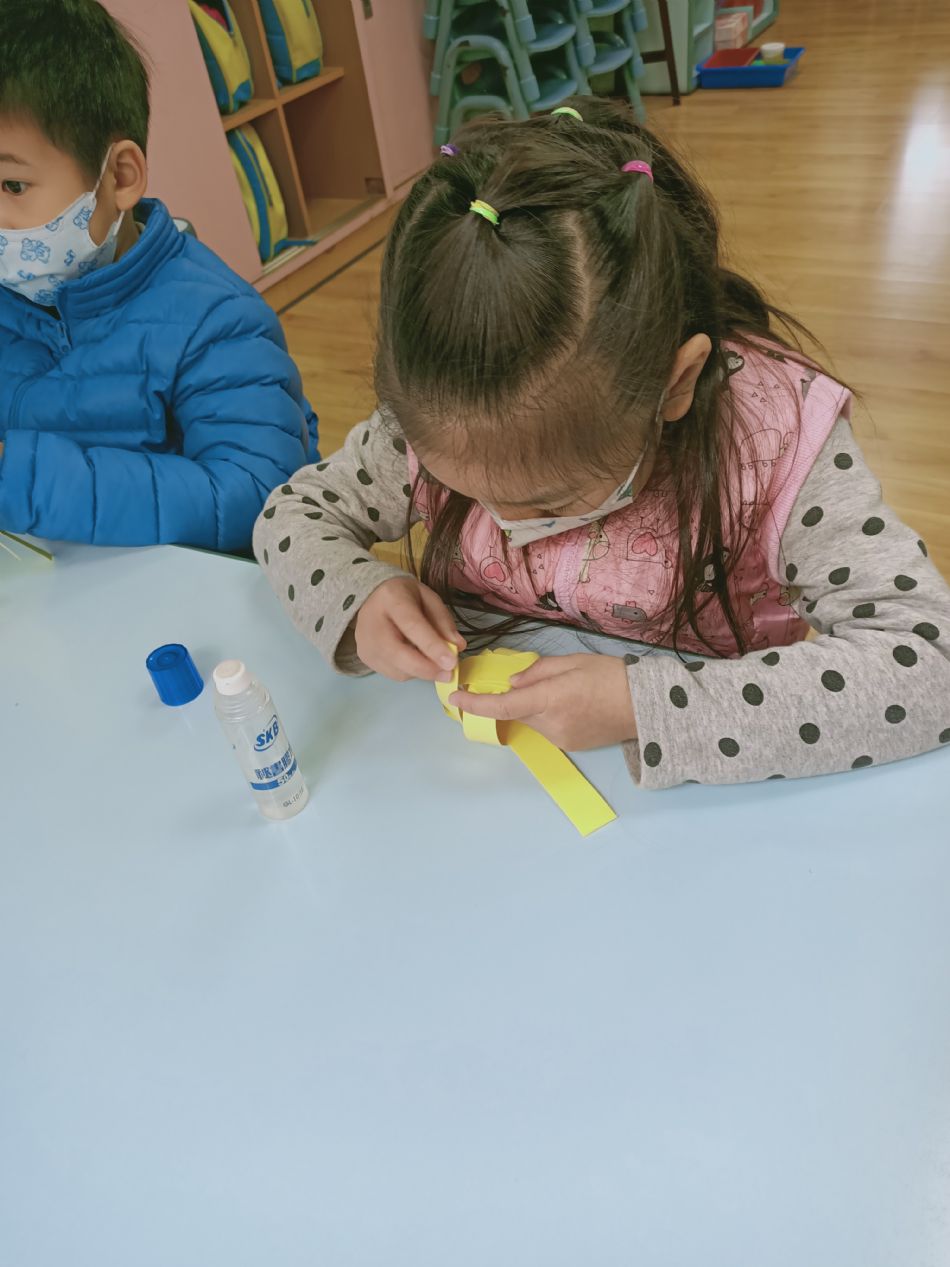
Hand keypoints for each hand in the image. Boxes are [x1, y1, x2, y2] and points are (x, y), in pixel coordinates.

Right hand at [355, 575, 466, 681]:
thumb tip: (457, 646)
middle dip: (427, 668)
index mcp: (391, 599)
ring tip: (433, 660)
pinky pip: (394, 674)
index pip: (411, 626)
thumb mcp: (429, 599)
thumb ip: (443, 621)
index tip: (451, 662)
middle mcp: (372, 623)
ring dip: (422, 671)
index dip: (432, 646)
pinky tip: (416, 659)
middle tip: (449, 674)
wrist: (372, 599)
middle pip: (398, 653)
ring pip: (398, 669)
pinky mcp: (365, 658)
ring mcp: (366, 643)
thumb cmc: (405, 598)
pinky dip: (411, 672)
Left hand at [450, 653, 636, 750]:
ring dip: (537, 706)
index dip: (475, 704)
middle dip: (521, 696)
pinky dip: (550, 716)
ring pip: (533, 720)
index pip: (502, 706)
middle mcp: (551, 724)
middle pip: (518, 711)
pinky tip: (575, 706)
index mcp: (550, 699)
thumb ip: (536, 672)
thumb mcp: (572, 663)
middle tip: (545, 680)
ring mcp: (560, 739)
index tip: (455, 699)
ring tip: (570, 692)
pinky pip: (548, 729)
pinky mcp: (570, 746)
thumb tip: (512, 683)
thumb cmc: (612, 676)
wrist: (647, 706)